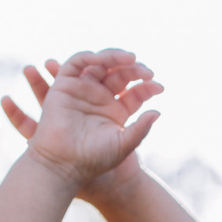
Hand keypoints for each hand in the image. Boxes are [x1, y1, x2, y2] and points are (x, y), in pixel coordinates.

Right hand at [1, 48, 162, 194]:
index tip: (159, 88)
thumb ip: (140, 130)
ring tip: (130, 58)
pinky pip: (77, 63)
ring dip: (115, 56)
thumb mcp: (123, 146)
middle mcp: (100, 98)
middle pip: (120, 74)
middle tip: (146, 72)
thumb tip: (158, 112)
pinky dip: (90, 57)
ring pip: (101, 63)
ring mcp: (83, 89)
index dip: (147, 87)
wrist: (62, 165)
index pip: (135, 92)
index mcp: (115, 112)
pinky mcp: (64, 85)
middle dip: (134, 70)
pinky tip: (104, 59)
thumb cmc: (92, 160)